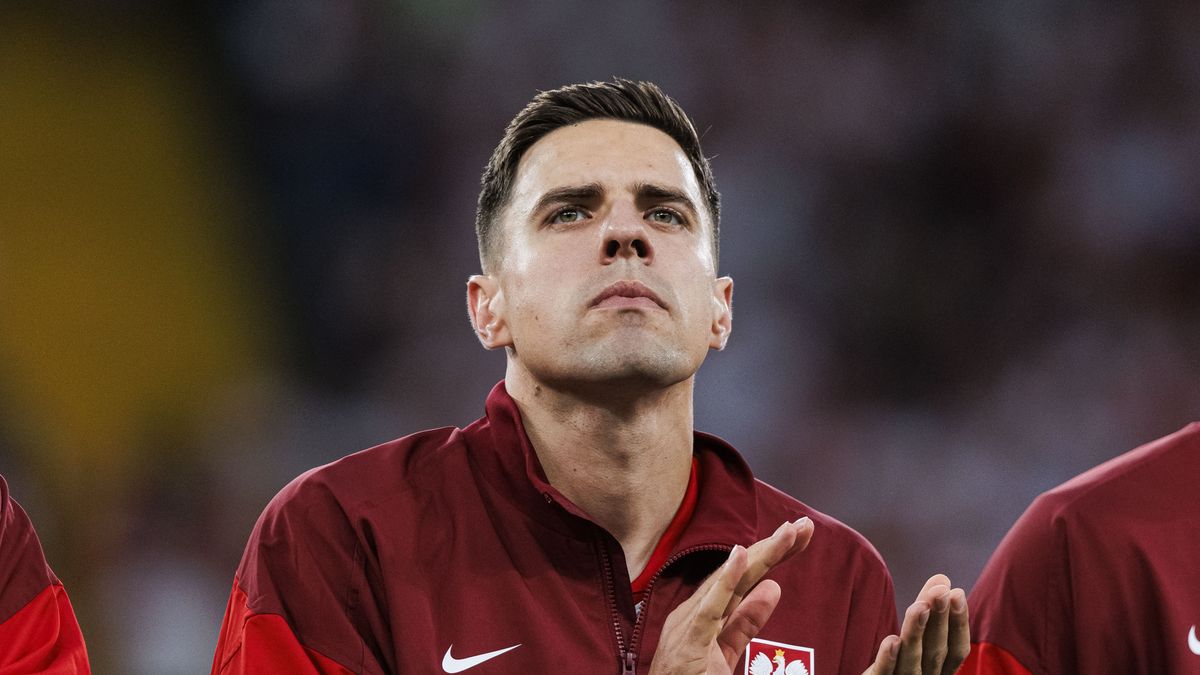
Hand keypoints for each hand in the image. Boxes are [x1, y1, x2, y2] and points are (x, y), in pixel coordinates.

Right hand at [647, 518, 813, 674]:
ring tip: (786, 533)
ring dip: (759, 556)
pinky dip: (726, 581)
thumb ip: (746, 622)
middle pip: (739, 573)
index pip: (743, 577)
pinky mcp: (689, 642)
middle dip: (773, 548)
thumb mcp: (725, 651)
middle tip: (802, 525)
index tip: (799, 536)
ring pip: (729, 583)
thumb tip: (773, 588)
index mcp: (702, 611)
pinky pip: (710, 609)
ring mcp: (689, 624)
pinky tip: (741, 555)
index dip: (771, 555)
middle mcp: (694, 610)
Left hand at [862, 574, 968, 674]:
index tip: (957, 592)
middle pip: (935, 652)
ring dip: (916, 633)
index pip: (956, 650)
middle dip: (939, 621)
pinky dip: (888, 660)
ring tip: (919, 605)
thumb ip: (928, 610)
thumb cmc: (900, 665)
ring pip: (912, 662)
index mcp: (938, 671)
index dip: (958, 623)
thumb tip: (943, 579)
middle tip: (941, 591)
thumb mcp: (916, 638)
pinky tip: (891, 640)